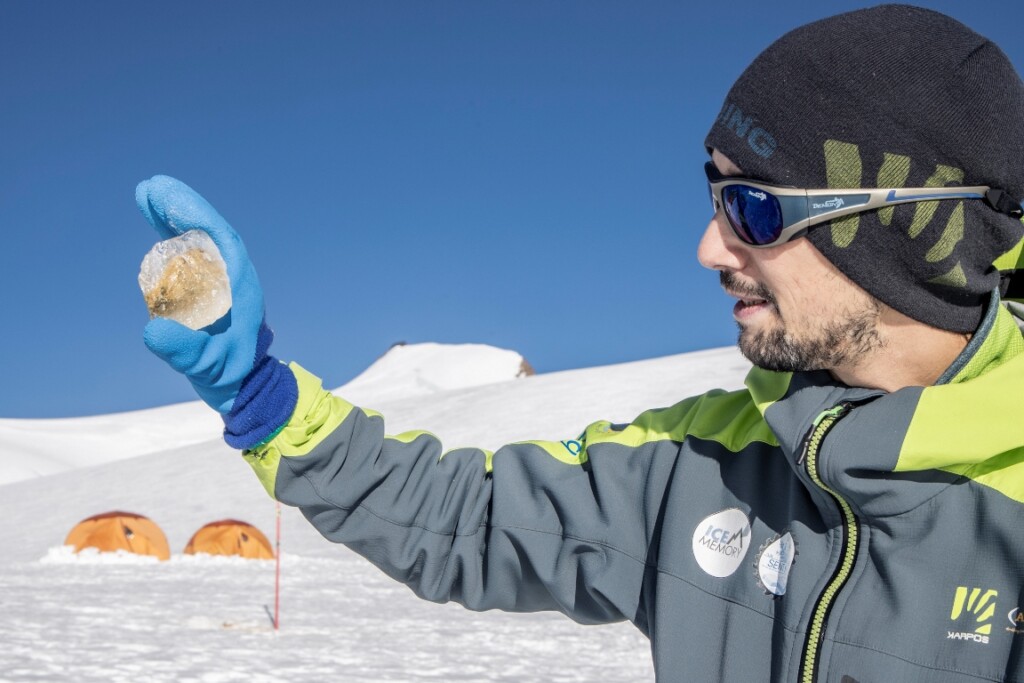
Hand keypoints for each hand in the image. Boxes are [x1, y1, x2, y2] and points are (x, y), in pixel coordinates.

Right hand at [136, 175, 263, 413]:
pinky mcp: (210, 292)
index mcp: (241, 285)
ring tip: (146, 196)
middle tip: (149, 187)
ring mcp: (222, 283)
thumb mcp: (209, 365)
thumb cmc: (233, 376)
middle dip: (180, 207)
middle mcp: (233, 277)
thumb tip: (152, 332)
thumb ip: (186, 351)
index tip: (165, 194)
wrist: (246, 387)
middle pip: (206, 233)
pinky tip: (155, 228)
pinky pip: (191, 258)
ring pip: (198, 242)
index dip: (192, 212)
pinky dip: (173, 240)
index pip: (219, 238)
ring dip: (174, 219)